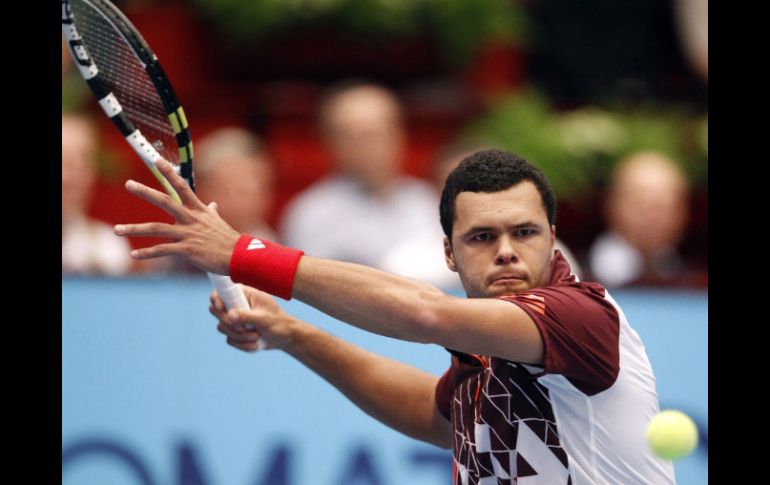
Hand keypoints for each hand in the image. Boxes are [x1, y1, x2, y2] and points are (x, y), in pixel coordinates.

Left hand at [113, 160, 240, 274]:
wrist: (239, 257)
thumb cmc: (229, 240)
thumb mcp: (218, 222)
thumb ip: (212, 213)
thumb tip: (213, 205)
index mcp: (198, 210)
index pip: (182, 187)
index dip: (169, 173)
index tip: (157, 161)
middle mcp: (190, 219)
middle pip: (164, 201)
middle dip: (145, 192)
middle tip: (128, 184)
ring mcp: (188, 234)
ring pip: (156, 229)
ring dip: (134, 229)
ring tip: (117, 229)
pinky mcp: (187, 250)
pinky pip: (162, 250)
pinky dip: (147, 253)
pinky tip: (134, 255)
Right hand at [210, 284, 297, 351]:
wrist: (286, 338)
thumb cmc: (279, 323)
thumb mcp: (264, 319)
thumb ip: (246, 316)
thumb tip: (228, 316)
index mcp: (245, 294)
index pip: (222, 290)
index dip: (216, 298)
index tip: (221, 308)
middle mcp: (238, 305)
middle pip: (217, 311)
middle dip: (229, 324)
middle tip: (243, 328)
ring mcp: (236, 318)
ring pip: (222, 327)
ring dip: (239, 336)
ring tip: (256, 336)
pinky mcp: (236, 331)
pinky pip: (230, 339)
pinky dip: (242, 344)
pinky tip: (256, 344)